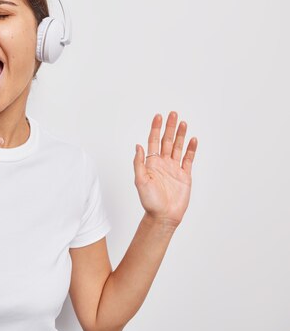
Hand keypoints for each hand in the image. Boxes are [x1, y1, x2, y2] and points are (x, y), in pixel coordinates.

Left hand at [133, 111, 197, 228]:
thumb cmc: (149, 201)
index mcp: (151, 163)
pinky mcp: (185, 176)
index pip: (153, 141)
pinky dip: (191, 149)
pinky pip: (188, 159)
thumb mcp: (140, 181)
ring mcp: (174, 168)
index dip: (155, 128)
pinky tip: (193, 139)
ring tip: (183, 123)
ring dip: (181, 135)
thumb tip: (138, 146)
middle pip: (167, 141)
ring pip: (178, 147)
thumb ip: (139, 163)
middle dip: (170, 127)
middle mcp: (163, 163)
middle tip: (173, 114)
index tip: (158, 116)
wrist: (163, 216)